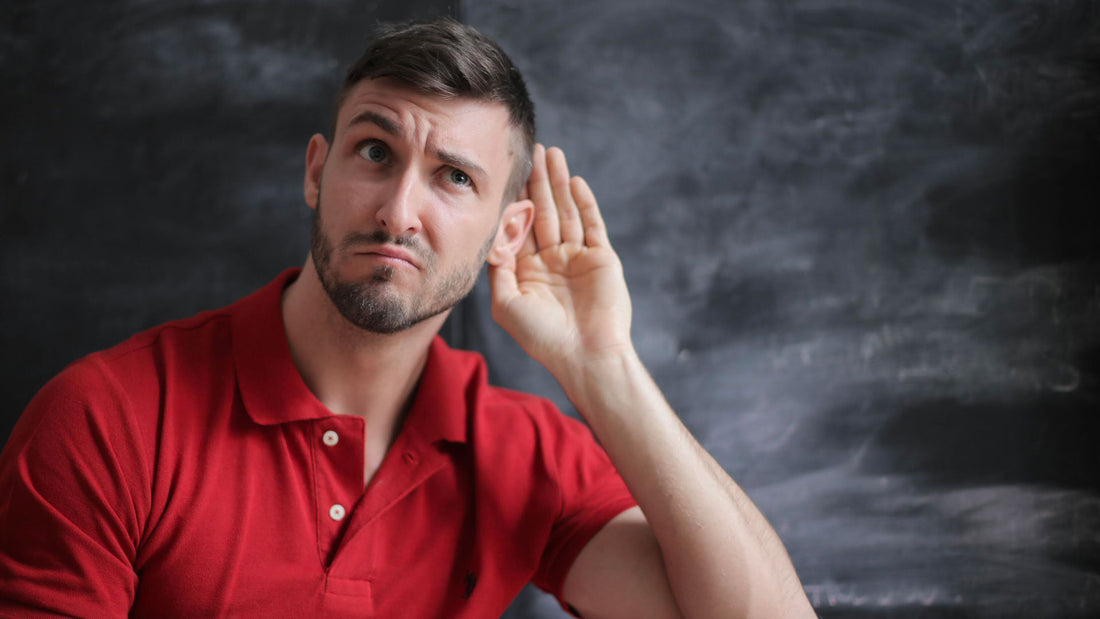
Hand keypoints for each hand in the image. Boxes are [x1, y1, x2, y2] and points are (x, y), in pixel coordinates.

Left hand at [487, 144, 633, 375]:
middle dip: (538, 181)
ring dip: (559, 183)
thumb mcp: (506, 304)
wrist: (585, 356)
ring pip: (567, 212)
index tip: (506, 172)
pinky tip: (574, 181)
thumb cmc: (543, 337)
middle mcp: (553, 261)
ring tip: (553, 153)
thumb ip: (497, 268)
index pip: (520, 226)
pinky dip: (585, 203)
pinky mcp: (602, 259)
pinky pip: (593, 225)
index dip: (514, 200)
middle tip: (532, 149)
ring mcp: (578, 258)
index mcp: (528, 271)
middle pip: (544, 211)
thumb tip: (489, 235)